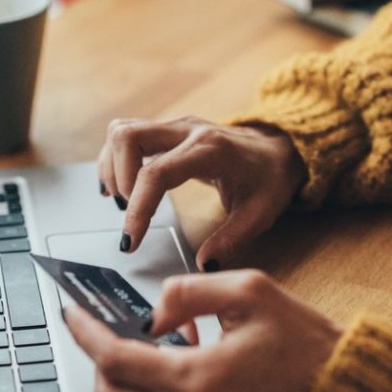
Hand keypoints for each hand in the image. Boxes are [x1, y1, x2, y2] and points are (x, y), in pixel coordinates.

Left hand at [65, 270, 341, 391]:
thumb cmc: (304, 341)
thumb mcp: (251, 291)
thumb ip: (188, 292)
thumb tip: (151, 314)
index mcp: (201, 378)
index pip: (116, 360)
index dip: (86, 334)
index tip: (71, 313)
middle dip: (98, 362)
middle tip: (104, 329)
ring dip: (131, 377)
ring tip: (161, 341)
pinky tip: (186, 361)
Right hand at [98, 116, 306, 269]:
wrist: (278, 149)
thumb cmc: (269, 178)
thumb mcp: (261, 214)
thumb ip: (232, 240)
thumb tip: (203, 264)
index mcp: (210, 150)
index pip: (157, 173)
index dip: (138, 208)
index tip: (131, 240)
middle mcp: (187, 130)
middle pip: (128, 137)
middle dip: (118, 179)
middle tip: (128, 213)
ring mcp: (175, 126)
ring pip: (122, 131)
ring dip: (112, 167)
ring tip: (123, 201)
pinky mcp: (167, 130)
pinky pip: (127, 134)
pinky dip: (115, 159)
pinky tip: (120, 186)